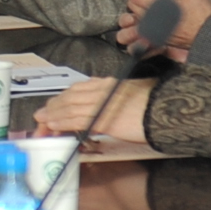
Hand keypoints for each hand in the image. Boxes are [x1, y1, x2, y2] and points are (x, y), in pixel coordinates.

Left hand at [35, 77, 152, 143]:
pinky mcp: (106, 118)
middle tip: (40, 116)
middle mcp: (103, 89)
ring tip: (42, 122)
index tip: (53, 106)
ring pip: (70, 107)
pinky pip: (78, 118)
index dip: (62, 98)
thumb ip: (114, 100)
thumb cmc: (156, 106)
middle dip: (53, 107)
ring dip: (53, 115)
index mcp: (109, 84)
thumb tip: (104, 112)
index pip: (78, 89)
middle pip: (70, 96)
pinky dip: (63, 122)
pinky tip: (54, 126)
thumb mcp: (132, 97)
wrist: (169, 111)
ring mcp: (104, 103)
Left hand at [120, 0, 210, 56]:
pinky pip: (144, 25)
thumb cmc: (201, 13)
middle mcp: (150, 22)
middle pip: (132, 4)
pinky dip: (144, 14)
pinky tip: (155, 8)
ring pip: (136, 16)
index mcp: (155, 9)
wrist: (209, 35)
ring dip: (140, 3)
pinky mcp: (159, 37)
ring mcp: (154, 31)